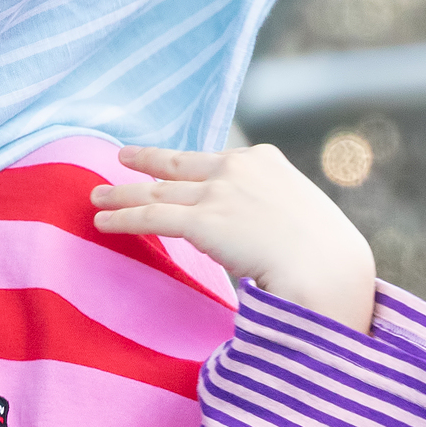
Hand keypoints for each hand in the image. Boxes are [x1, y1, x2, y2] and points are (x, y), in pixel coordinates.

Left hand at [92, 143, 376, 331]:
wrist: (328, 267)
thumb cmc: (325, 255)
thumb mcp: (301, 216)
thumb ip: (270, 212)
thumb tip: (253, 232)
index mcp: (264, 160)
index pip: (214, 159)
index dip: (185, 163)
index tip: (166, 161)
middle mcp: (237, 168)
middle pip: (177, 166)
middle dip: (145, 162)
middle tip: (121, 158)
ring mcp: (218, 192)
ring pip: (157, 190)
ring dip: (121, 195)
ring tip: (97, 197)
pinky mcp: (202, 220)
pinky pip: (151, 217)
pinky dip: (122, 219)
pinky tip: (102, 224)